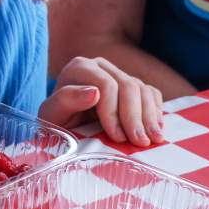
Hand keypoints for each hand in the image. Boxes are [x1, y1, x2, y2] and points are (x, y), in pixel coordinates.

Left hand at [38, 56, 163, 146]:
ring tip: (152, 140)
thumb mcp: (51, 115)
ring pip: (142, 90)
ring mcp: (119, 74)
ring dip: (150, 117)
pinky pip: (152, 94)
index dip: (114, 111)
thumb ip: (65, 101)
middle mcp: (101, 66)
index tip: (118, 137)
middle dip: (135, 116)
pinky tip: (156, 130)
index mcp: (79, 67)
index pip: (105, 85)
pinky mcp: (133, 87)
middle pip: (127, 86)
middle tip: (140, 142)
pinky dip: (156, 112)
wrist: (64, 128)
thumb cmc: (56, 122)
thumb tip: (94, 92)